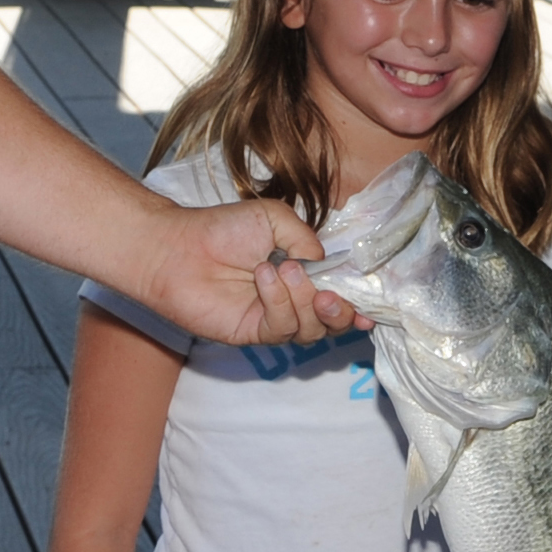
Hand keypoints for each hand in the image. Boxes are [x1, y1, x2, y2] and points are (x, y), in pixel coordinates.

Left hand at [139, 197, 367, 348]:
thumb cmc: (222, 229)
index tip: (371, 306)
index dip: (358, 303)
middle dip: (340, 312)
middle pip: (332, 322)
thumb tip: (322, 263)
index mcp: (303, 272)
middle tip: (328, 294)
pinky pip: (281, 328)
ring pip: (311, 329)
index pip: (340, 294)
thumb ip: (306, 239)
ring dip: (305, 301)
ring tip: (286, 271)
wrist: (179, 247)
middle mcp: (292, 299)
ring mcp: (272, 318)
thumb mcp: (274, 218)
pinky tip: (264, 277)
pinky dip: (280, 303)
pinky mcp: (252, 333)